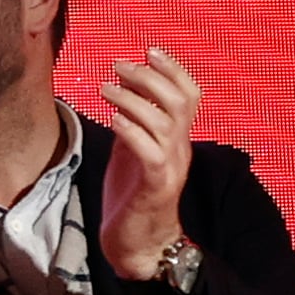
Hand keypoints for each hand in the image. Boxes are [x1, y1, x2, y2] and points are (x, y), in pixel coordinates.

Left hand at [95, 49, 201, 277]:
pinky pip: (150, 153)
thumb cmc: (132, 194)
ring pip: (163, 123)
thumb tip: (122, 83)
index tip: (149, 49)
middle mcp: (180, 149)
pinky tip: (112, 120)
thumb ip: (133, 119)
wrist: (138, 245)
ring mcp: (170, 168)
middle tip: (119, 65)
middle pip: (180, 102)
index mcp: (177, 139)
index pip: (189, 95)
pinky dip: (131, 131)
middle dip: (150, 77)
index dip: (173, 69)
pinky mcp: (155, 187)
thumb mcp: (132, 149)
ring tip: (105, 88)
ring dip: (133, 99)